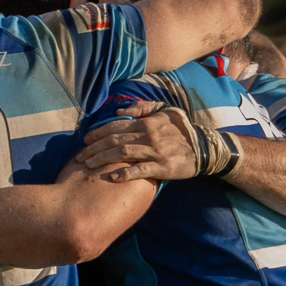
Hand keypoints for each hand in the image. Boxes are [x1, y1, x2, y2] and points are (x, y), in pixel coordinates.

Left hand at [76, 103, 199, 183]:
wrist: (204, 148)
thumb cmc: (182, 129)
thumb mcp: (165, 112)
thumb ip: (143, 108)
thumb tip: (120, 110)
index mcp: (147, 122)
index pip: (116, 126)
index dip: (98, 133)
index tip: (85, 140)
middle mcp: (148, 135)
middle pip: (115, 140)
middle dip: (95, 148)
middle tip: (81, 156)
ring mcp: (155, 151)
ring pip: (123, 153)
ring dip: (103, 159)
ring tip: (89, 165)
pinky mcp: (162, 167)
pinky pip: (140, 170)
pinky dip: (124, 173)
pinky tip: (111, 177)